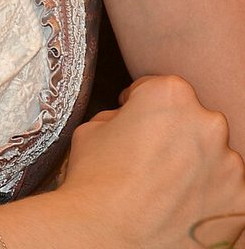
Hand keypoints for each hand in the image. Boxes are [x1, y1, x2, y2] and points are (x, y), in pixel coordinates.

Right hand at [56, 75, 244, 245]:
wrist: (108, 236)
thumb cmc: (96, 183)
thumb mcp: (91, 130)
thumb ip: (121, 118)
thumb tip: (131, 124)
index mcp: (170, 96)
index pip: (161, 88)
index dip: (141, 103)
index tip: (134, 117)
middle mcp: (208, 124)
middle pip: (194, 120)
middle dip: (175, 134)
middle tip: (149, 157)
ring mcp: (230, 164)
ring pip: (214, 156)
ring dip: (195, 166)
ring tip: (163, 188)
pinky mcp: (241, 202)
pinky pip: (227, 191)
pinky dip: (208, 197)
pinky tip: (179, 207)